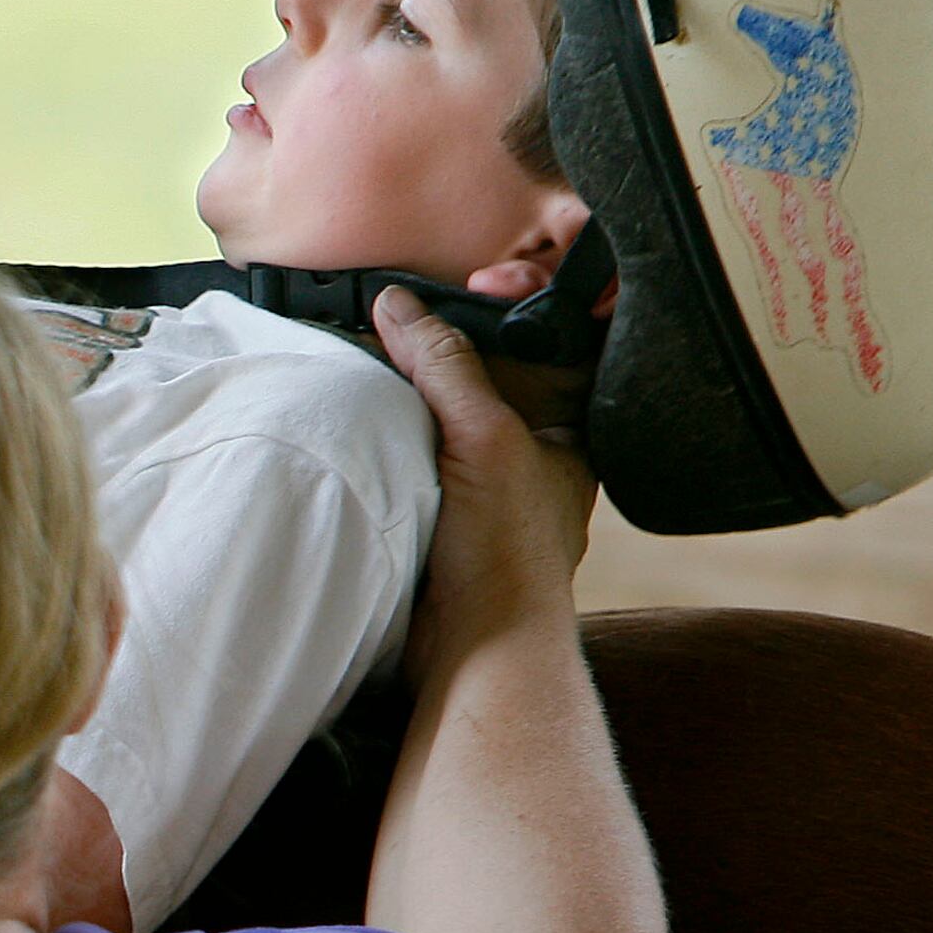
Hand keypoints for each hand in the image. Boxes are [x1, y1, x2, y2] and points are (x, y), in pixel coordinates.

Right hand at [376, 288, 597, 682]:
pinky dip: (389, 435)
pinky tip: (364, 414)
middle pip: (490, 375)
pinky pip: (412, 458)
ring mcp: (481, 490)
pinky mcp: (437, 519)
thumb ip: (444, 366)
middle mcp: (529, 458)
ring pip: (447, 418)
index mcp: (567, 434)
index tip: (485, 285)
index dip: (527, 306)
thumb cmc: (505, 552)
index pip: (554, 345)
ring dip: (414, 390)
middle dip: (455, 342)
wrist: (472, 647)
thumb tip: (398, 306)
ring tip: (382, 348)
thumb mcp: (484, 436)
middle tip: (418, 310)